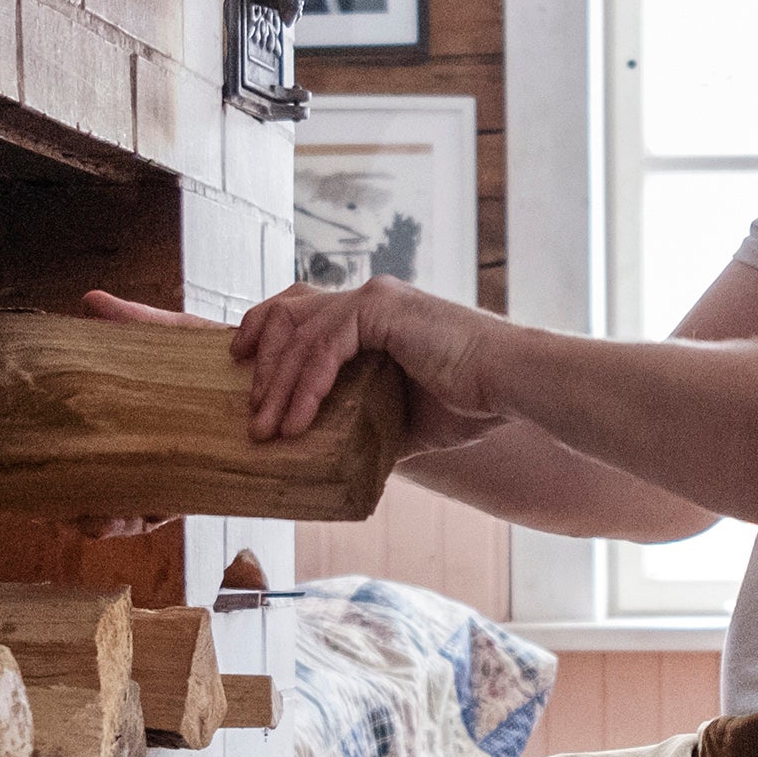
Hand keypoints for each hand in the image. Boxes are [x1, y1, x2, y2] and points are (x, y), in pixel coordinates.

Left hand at [224, 277, 499, 449]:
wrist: (514, 388)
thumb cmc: (473, 403)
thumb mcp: (403, 417)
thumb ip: (367, 423)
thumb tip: (337, 458)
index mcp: (374, 315)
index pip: (302, 311)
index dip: (266, 334)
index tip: (243, 371)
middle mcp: (369, 298)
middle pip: (286, 312)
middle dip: (258, 362)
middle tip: (250, 414)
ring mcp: (374, 298)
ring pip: (299, 333)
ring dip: (276, 385)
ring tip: (265, 430)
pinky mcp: (381, 309)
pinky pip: (324, 345)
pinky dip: (305, 385)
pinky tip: (296, 421)